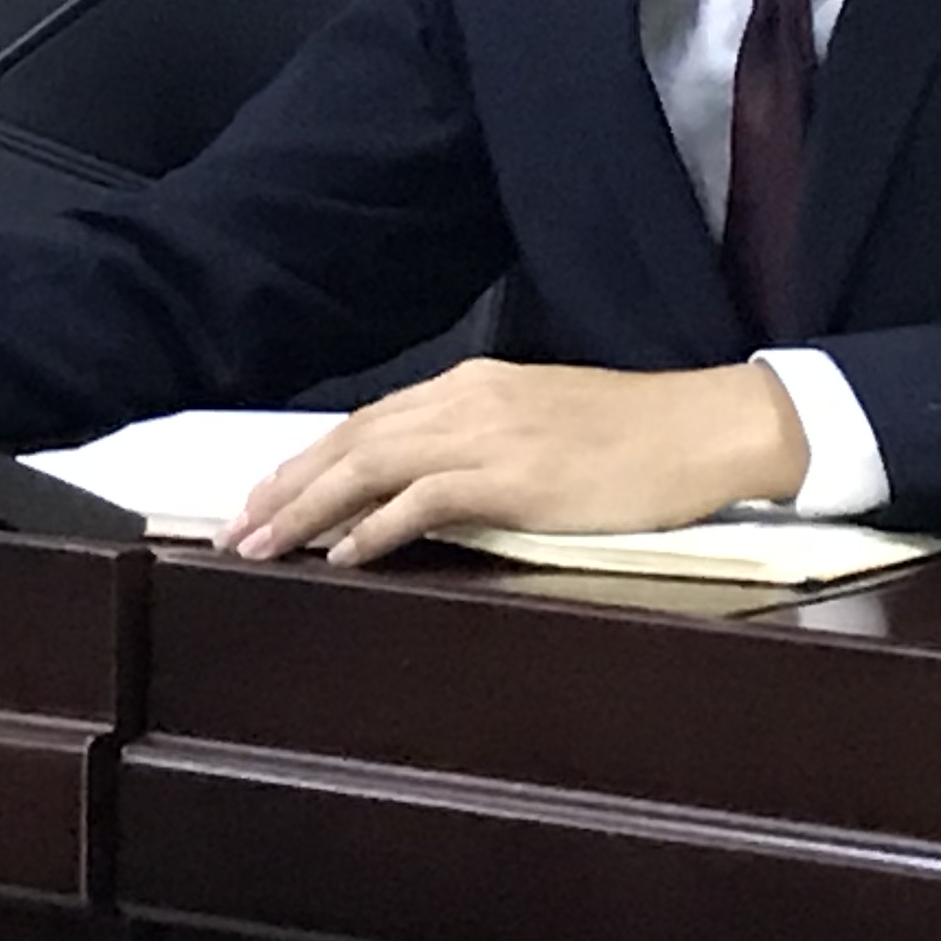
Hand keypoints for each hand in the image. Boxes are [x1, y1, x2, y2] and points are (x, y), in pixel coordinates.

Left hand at [225, 357, 808, 567]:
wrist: (707, 426)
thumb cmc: (637, 436)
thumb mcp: (544, 426)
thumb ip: (482, 443)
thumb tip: (424, 484)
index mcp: (475, 384)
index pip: (369, 420)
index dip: (308, 459)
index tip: (261, 495)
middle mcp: (470, 399)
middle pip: (353, 439)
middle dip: (287, 485)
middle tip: (233, 527)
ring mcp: (492, 434)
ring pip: (373, 464)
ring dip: (310, 508)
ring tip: (263, 544)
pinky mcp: (517, 476)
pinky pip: (425, 500)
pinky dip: (376, 527)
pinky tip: (343, 556)